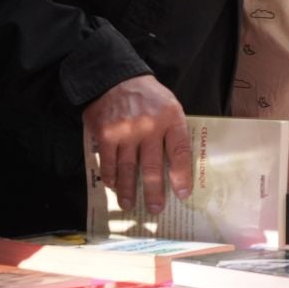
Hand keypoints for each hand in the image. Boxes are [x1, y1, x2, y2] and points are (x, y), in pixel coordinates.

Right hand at [83, 75, 190, 214]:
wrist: (115, 78)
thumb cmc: (148, 96)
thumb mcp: (170, 106)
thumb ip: (173, 132)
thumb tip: (177, 167)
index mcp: (170, 119)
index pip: (180, 152)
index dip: (182, 176)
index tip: (182, 194)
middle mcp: (149, 127)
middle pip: (153, 167)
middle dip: (154, 192)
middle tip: (155, 209)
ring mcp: (126, 131)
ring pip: (129, 169)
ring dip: (129, 191)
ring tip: (130, 205)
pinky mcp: (106, 134)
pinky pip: (109, 163)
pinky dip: (111, 178)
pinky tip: (114, 187)